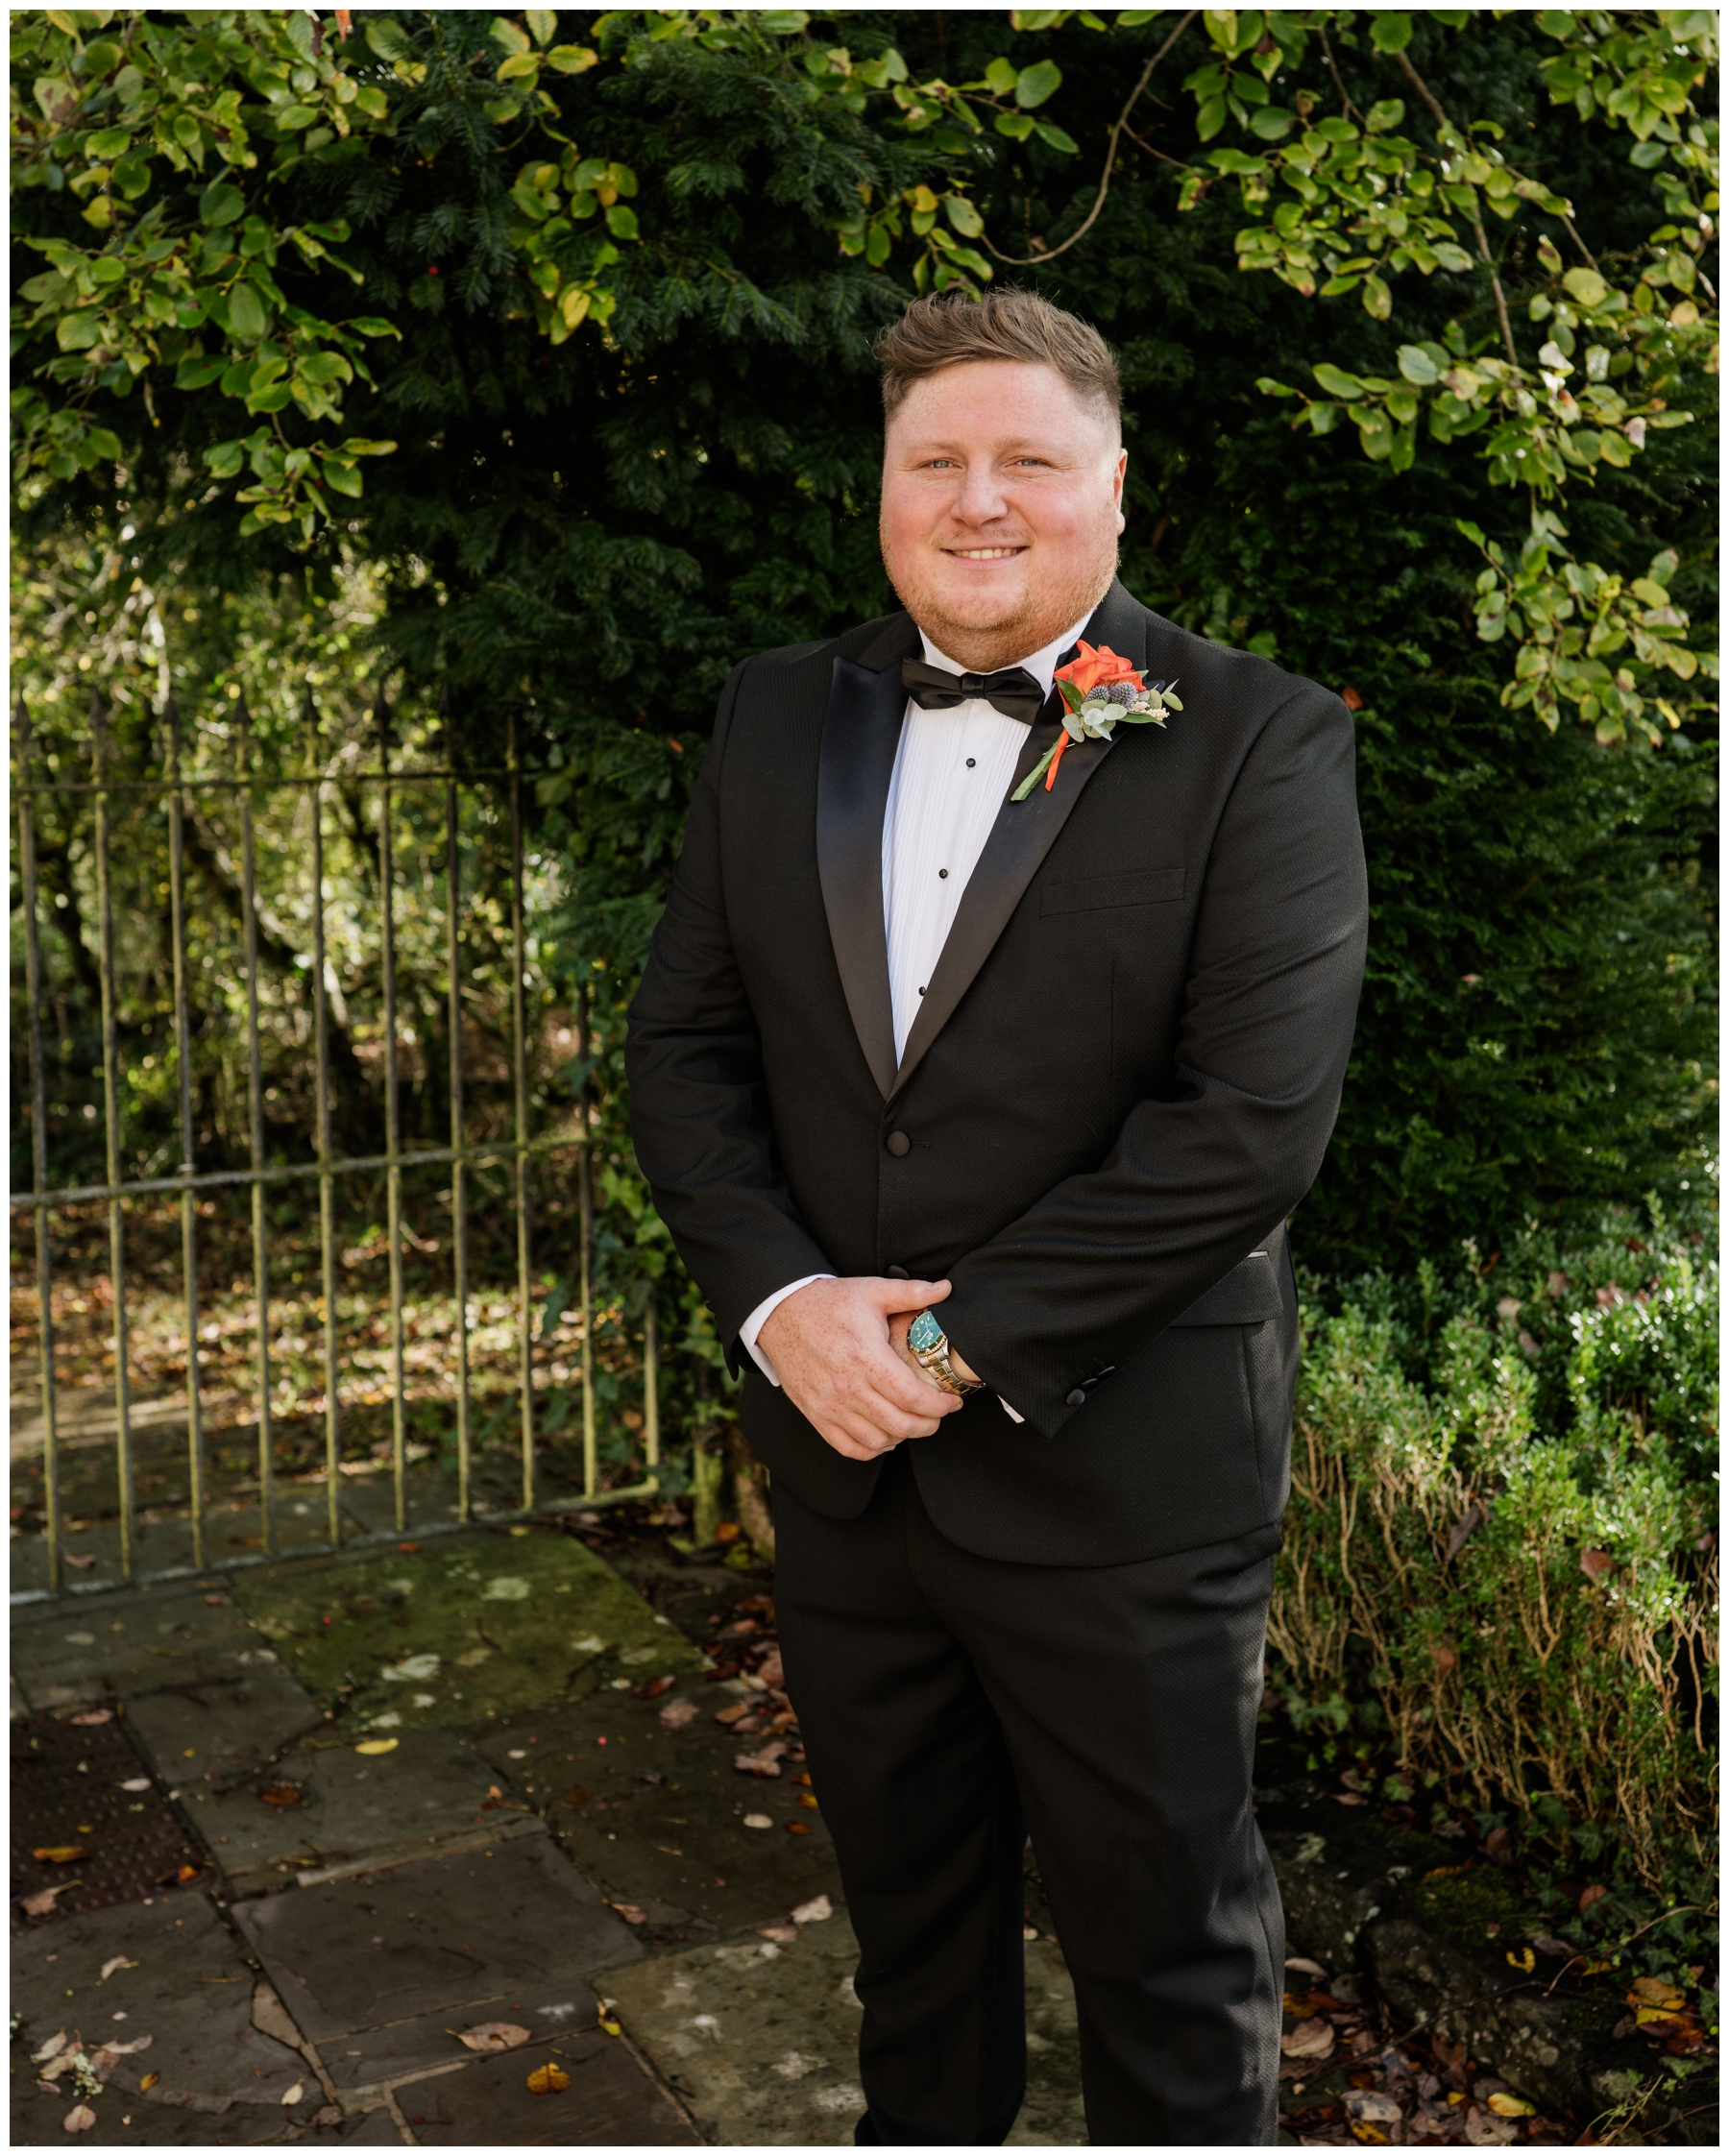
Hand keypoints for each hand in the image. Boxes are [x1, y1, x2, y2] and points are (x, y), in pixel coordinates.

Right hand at [759, 1276, 963, 1461]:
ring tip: (913, 1422)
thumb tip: (946, 1289)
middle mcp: (847, 1386)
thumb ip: (911, 1292)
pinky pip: (849, 1447)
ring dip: (902, 1436)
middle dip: (928, 1424)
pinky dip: (872, 1448)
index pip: (911, 1396)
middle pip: (899, 1424)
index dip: (939, 1405)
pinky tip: (884, 1434)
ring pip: (877, 1440)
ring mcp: (829, 1404)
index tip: (952, 1401)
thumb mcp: (871, 1290)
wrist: (779, 1313)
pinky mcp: (815, 1414)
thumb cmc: (827, 1302)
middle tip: (938, 1414)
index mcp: (865, 1357)